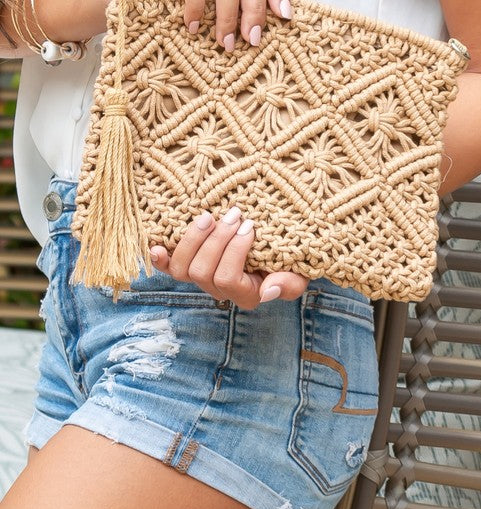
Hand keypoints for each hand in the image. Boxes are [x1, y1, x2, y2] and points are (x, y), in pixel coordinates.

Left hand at [149, 207, 308, 309]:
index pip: (227, 278)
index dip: (234, 251)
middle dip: (216, 239)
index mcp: (245, 295)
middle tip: (234, 213)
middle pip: (200, 271)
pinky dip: (160, 259)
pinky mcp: (190, 264)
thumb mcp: (298, 273)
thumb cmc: (289, 261)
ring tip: (209, 216)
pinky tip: (155, 247)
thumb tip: (266, 291)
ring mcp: (201, 278)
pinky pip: (168, 267)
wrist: (278, 249)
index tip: (250, 225)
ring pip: (182, 268)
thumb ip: (288, 285)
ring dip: (193, 239)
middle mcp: (219, 290)